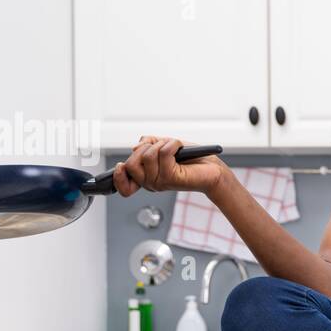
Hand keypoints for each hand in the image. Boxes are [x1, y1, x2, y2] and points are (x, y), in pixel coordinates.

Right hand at [112, 136, 227, 197]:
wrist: (212, 167)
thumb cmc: (190, 158)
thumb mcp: (163, 146)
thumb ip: (147, 145)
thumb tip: (135, 147)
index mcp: (147, 177)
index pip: (124, 186)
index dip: (118, 177)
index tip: (121, 166)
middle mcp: (152, 183)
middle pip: (131, 165)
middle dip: (144, 149)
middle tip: (159, 147)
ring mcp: (160, 182)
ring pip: (147, 156)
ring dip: (161, 144)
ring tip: (174, 148)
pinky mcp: (171, 177)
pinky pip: (163, 152)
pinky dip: (171, 144)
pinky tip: (179, 148)